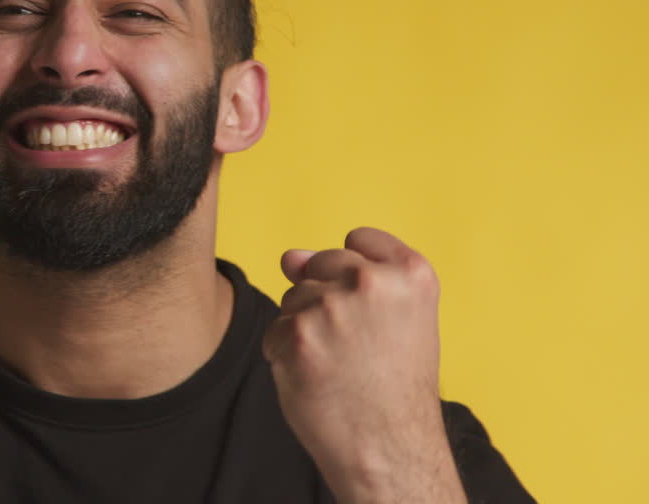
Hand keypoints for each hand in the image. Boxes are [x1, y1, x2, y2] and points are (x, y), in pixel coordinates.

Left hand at [262, 227, 464, 503]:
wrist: (389, 447)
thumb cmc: (394, 386)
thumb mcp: (398, 320)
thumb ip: (350, 277)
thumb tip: (289, 256)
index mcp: (411, 274)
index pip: (359, 239)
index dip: (355, 271)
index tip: (367, 304)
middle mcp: (371, 282)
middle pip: (320, 263)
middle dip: (326, 298)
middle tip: (355, 347)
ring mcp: (330, 307)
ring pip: (293, 298)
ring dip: (304, 329)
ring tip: (339, 366)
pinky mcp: (295, 335)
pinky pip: (275, 332)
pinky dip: (286, 355)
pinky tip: (316, 379)